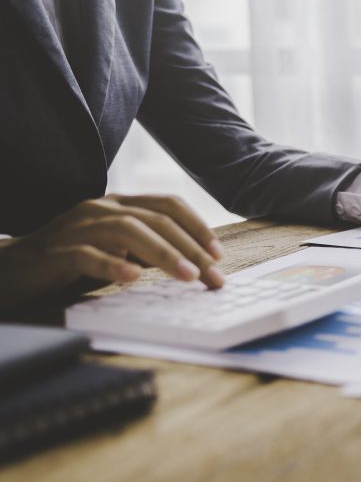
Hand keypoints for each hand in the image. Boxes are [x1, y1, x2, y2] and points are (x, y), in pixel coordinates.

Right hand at [0, 194, 223, 308]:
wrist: (13, 270)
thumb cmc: (73, 261)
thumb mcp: (118, 251)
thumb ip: (149, 251)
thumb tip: (195, 264)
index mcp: (118, 204)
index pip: (167, 204)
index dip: (197, 226)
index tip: (219, 253)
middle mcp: (100, 208)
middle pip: (156, 219)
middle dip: (191, 247)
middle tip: (214, 275)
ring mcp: (77, 227)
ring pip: (127, 231)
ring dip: (163, 254)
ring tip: (187, 276)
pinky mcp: (56, 251)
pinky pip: (87, 254)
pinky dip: (112, 264)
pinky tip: (132, 278)